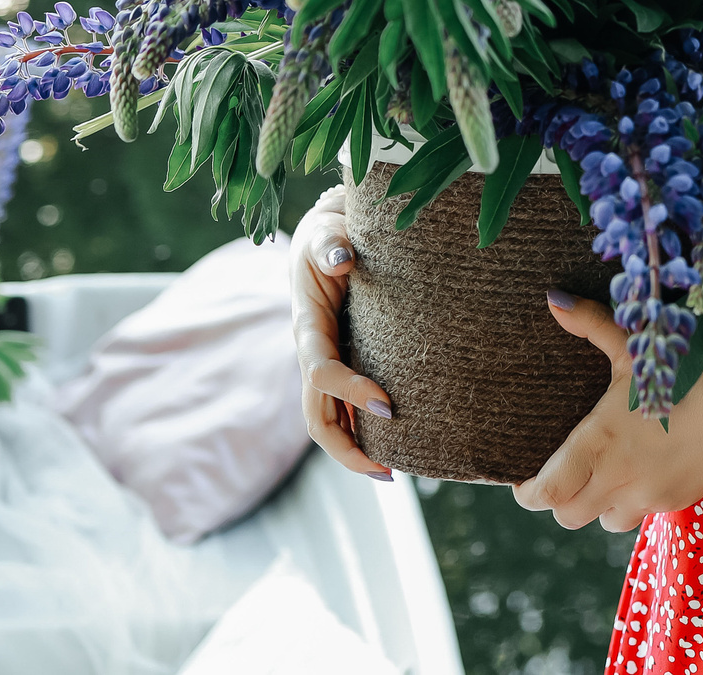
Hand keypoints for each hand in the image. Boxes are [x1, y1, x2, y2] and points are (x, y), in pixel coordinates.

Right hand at [289, 184, 396, 480]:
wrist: (324, 240)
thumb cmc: (328, 235)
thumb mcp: (326, 231)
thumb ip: (331, 243)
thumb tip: (342, 258)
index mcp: (307, 327)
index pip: (320, 372)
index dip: (350, 391)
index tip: (388, 407)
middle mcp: (312, 354)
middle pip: (315, 416)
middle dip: (346, 449)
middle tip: (389, 471)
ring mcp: (325, 365)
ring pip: (328, 421)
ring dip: (355, 451)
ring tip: (394, 472)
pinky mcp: (340, 367)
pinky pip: (345, 410)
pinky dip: (363, 432)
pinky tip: (395, 447)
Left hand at [512, 293, 702, 532]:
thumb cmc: (689, 374)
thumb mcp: (636, 346)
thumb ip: (591, 324)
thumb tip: (554, 300)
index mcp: (598, 443)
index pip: (546, 493)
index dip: (528, 493)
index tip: (524, 482)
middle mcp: (617, 478)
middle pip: (567, 515)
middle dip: (559, 499)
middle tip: (562, 475)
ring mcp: (647, 496)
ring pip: (602, 521)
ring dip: (596, 505)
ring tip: (603, 476)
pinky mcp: (674, 502)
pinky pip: (639, 515)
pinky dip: (631, 501)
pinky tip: (641, 473)